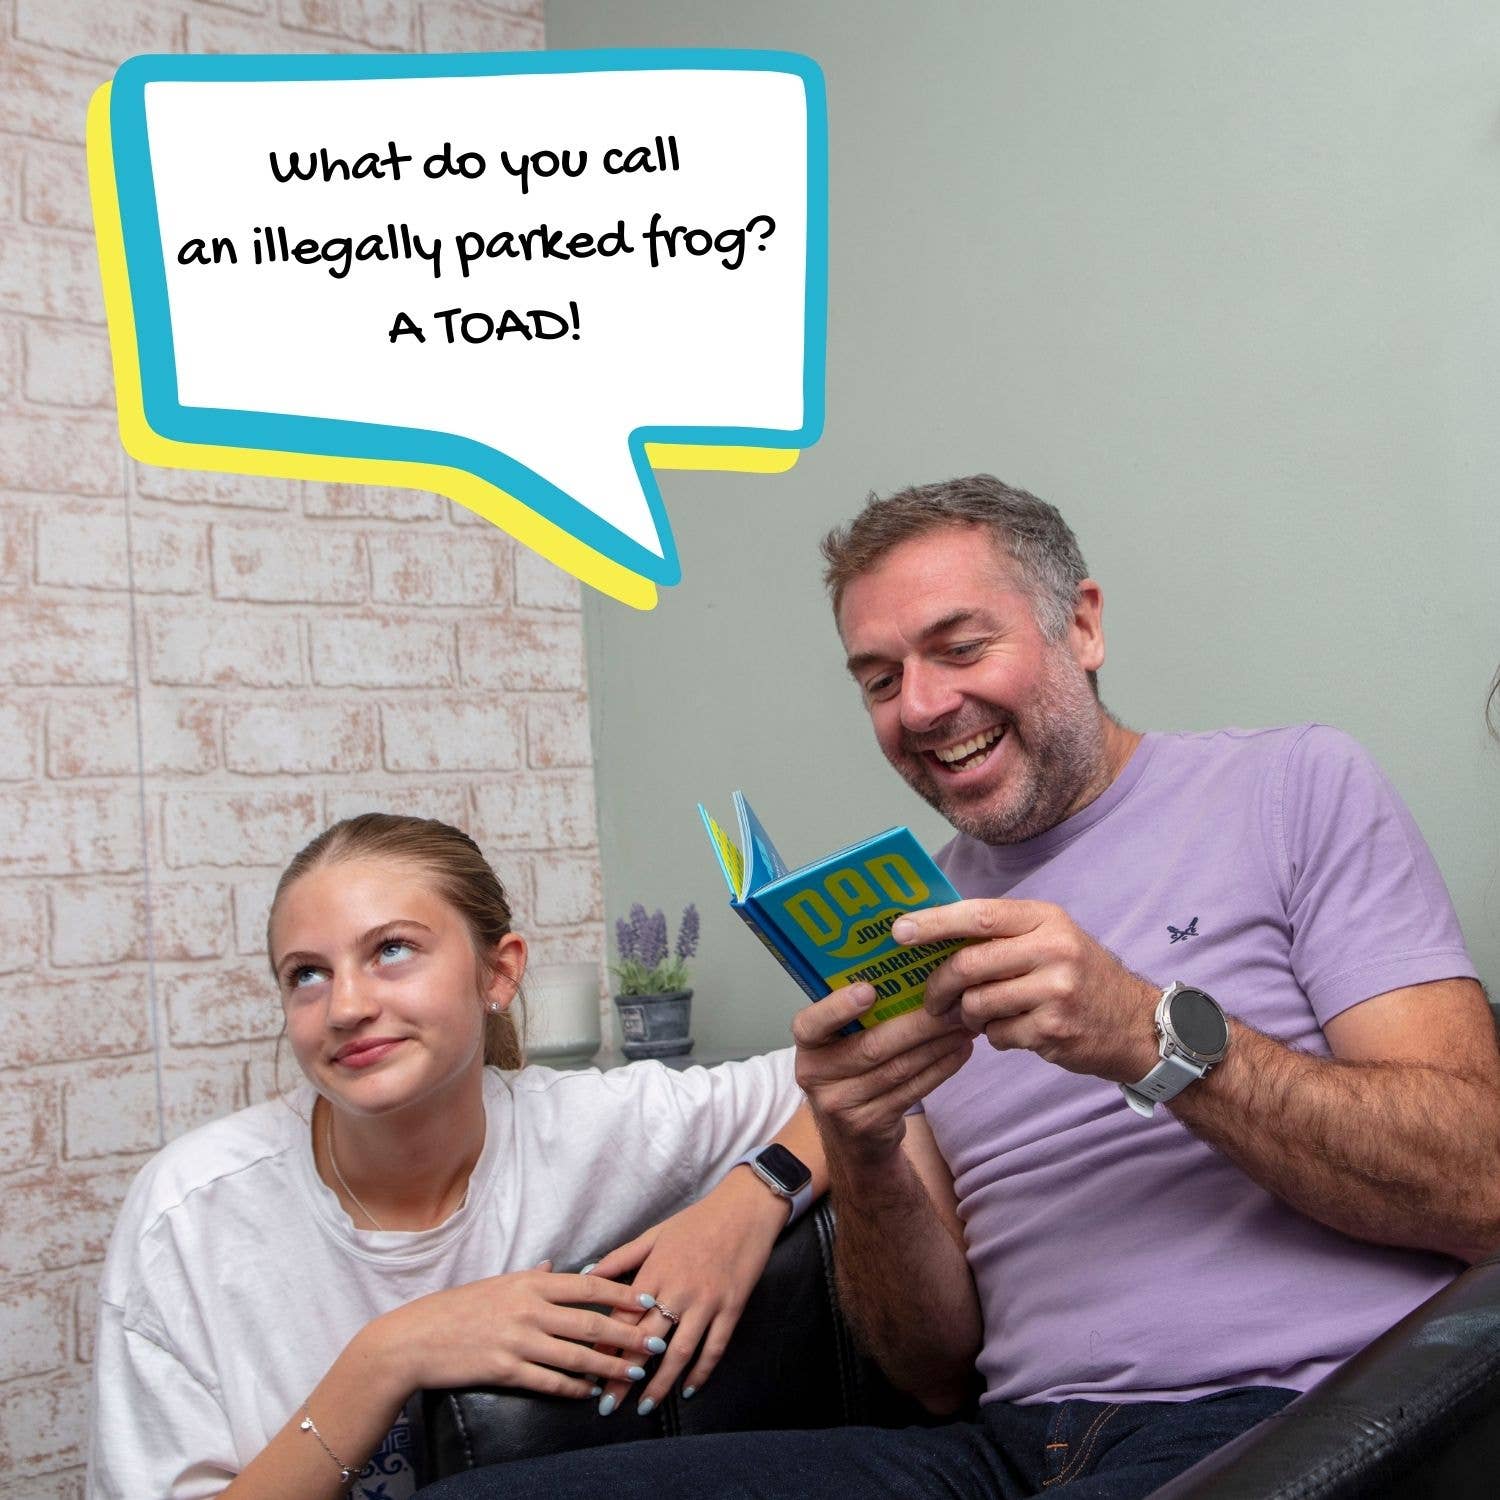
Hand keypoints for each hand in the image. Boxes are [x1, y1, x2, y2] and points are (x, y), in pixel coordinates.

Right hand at [380, 1263, 665, 1398]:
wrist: (415, 1339)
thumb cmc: (458, 1308)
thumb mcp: (498, 1282)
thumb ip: (533, 1276)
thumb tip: (557, 1266)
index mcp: (530, 1282)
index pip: (589, 1285)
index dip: (622, 1293)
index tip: (648, 1301)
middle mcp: (529, 1307)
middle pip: (591, 1322)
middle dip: (628, 1333)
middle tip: (657, 1342)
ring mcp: (518, 1339)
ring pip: (577, 1355)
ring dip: (610, 1366)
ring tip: (634, 1373)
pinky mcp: (506, 1369)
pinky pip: (550, 1381)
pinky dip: (575, 1388)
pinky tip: (592, 1392)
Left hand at [586, 1170, 786, 1413]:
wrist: (744, 1209)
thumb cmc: (696, 1220)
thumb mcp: (654, 1234)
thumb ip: (620, 1258)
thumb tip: (586, 1273)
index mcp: (655, 1272)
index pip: (624, 1318)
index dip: (606, 1348)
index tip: (591, 1373)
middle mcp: (678, 1290)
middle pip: (646, 1342)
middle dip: (625, 1376)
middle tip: (609, 1405)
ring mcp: (707, 1302)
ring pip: (679, 1353)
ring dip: (661, 1384)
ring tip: (645, 1407)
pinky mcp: (731, 1308)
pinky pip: (714, 1348)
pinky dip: (701, 1372)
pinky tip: (689, 1389)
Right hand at [792, 982, 975, 1167]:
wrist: (849, 1139)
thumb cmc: (848, 1072)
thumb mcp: (837, 1045)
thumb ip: (856, 1017)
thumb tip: (904, 973)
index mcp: (808, 1046)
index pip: (810, 1024)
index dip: (838, 1008)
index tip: (868, 990)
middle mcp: (816, 1075)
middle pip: (871, 1046)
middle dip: (917, 1024)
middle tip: (951, 1003)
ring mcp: (842, 1104)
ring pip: (898, 1069)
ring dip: (937, 1044)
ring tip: (963, 1024)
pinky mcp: (871, 1124)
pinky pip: (912, 1091)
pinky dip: (940, 1068)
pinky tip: (960, 1050)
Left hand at [894, 900, 1160, 1082]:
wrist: (1138, 1024)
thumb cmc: (1082, 977)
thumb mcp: (1052, 939)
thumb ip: (1002, 935)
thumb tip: (934, 935)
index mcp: (1046, 919)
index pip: (977, 915)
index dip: (933, 923)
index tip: (898, 931)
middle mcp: (1053, 950)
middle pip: (968, 965)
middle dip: (938, 986)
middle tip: (929, 1000)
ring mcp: (1056, 991)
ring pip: (977, 1005)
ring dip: (968, 1016)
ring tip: (980, 1017)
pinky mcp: (1054, 1030)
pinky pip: (998, 1035)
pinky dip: (995, 1037)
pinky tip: (1015, 1031)